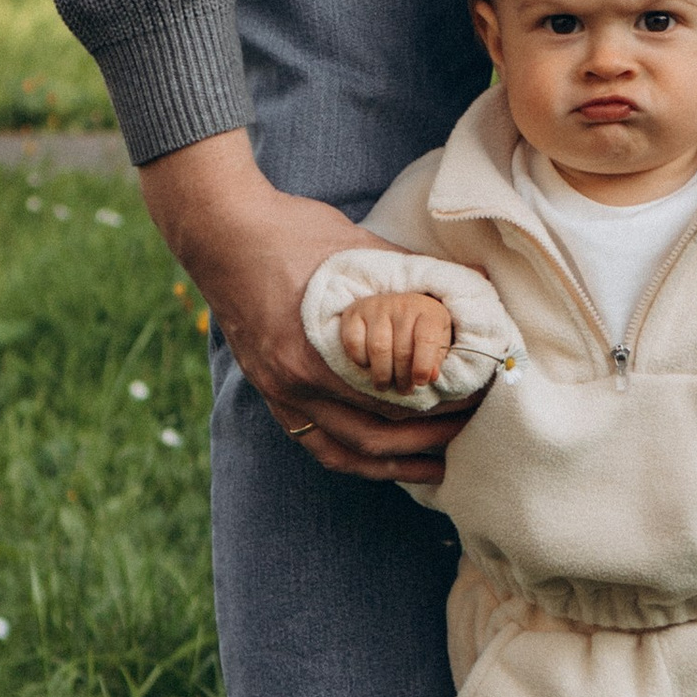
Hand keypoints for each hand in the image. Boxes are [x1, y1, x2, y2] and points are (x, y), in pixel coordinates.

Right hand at [138, 129, 480, 485]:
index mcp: (316, 353)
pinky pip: (311, 440)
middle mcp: (292, 384)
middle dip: (426, 440)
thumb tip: (465, 286)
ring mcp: (275, 390)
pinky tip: (378, 458)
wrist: (220, 229)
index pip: (392, 400)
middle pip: (371, 434)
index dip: (440, 406)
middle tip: (468, 431)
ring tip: (433, 467)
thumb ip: (408, 276)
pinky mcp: (267, 388)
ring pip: (339, 451)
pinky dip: (349, 454)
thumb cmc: (290, 231)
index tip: (475, 399)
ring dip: (390, 464)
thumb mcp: (357, 248)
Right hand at [339, 290, 458, 395]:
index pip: (427, 339)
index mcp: (427, 312)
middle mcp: (402, 305)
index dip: (423, 365)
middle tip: (404, 390)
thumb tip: (431, 377)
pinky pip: (354, 343)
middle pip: (401, 350)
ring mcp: (377, 307)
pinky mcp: (354, 312)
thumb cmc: (419, 330)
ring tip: (385, 385)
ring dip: (382, 375)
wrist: (397, 307)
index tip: (420, 382)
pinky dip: (360, 360)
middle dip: (402, 377)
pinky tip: (368, 364)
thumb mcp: (437, 341)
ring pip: (378, 349)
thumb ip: (436, 359)